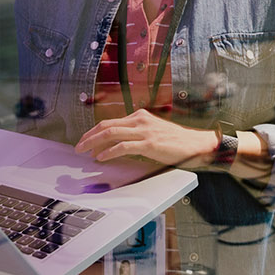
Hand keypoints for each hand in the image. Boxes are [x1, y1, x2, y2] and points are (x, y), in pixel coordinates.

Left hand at [75, 109, 216, 168]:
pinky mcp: (149, 144)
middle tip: (78, 147)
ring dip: (93, 143)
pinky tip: (101, 158)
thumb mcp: (153, 132)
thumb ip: (136, 134)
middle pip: (106, 126)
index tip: (84, 140)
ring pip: (111, 134)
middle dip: (88, 137)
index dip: (93, 131)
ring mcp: (144, 131)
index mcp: (139, 116)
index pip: (110, 122)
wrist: (196, 144)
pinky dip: (109, 152)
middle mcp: (140, 120)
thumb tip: (116, 144)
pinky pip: (123, 146)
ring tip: (84, 152)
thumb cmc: (175, 141)